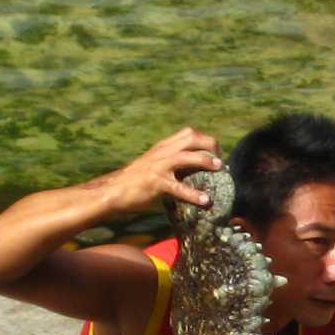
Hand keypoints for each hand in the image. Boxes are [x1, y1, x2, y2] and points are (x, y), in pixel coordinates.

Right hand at [89, 127, 222, 212]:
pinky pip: (177, 187)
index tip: (217, 153)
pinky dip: (193, 194)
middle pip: (191, 138)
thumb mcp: (155, 166)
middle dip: (210, 145)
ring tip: (220, 169)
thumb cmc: (136, 182)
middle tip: (221, 161)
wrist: (113, 191)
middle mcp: (162, 152)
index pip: (188, 133)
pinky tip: (204, 201)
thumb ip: (173, 165)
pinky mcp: (155, 182)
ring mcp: (158, 166)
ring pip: (186, 157)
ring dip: (205, 161)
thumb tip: (195, 173)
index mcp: (163, 147)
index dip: (206, 140)